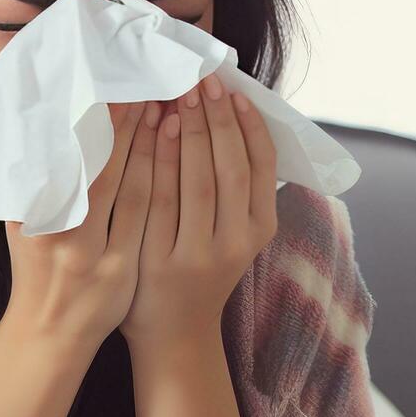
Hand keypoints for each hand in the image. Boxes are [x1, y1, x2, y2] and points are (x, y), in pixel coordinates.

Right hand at [1, 100, 158, 347]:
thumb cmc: (37, 268)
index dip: (98, 123)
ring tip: (168, 110)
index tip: (117, 91)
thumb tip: (45, 125)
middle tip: (149, 87)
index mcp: (35, 213)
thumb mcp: (24, 223)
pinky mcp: (121, 270)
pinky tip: (175, 154)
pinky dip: (162, 182)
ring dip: (153, 146)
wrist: (49, 333)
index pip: (74, 157)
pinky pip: (148, 218)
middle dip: (129, 125)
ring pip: (132, 188)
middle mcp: (62, 233)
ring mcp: (93, 254)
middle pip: (104, 167)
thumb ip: (36, 182)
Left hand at [120, 72, 279, 346]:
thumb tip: (232, 122)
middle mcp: (236, 243)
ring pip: (197, 181)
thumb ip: (236, 191)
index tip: (236, 92)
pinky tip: (154, 130)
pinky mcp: (162, 262)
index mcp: (259, 230)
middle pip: (229, 168)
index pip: (262, 167)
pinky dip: (158, 159)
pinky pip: (159, 200)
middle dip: (216, 119)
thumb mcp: (233, 235)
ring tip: (179, 96)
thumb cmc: (200, 271)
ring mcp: (199, 255)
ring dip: (188, 132)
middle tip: (202, 81)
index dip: (250, 126)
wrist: (174, 334)